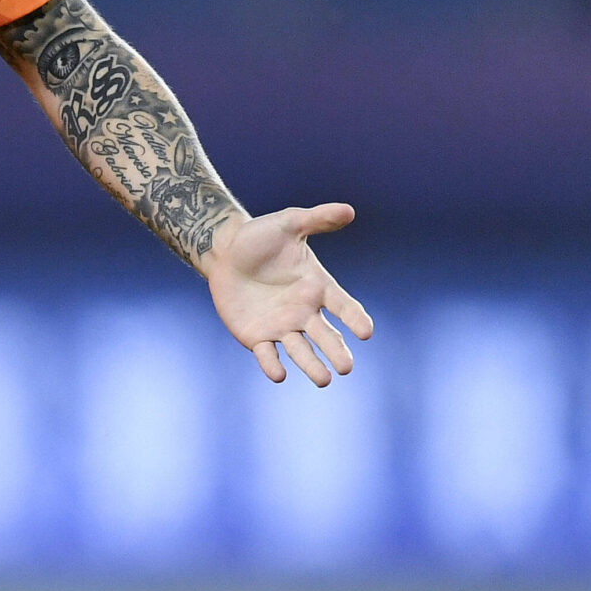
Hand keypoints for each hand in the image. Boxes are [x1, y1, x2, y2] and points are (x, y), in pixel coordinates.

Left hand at [204, 204, 373, 385]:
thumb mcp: (288, 224)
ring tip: (324, 379)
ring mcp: (282, 326)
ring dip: (312, 366)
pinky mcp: (257, 337)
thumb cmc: (260, 237)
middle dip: (337, 352)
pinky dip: (273, 365)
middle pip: (327, 336)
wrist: (224, 251)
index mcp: (318, 287)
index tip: (365, 331)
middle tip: (346, 367)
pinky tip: (279, 374)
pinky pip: (268, 355)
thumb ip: (317, 220)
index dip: (355, 319)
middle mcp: (305, 312)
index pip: (344, 307)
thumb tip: (348, 210)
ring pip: (302, 351)